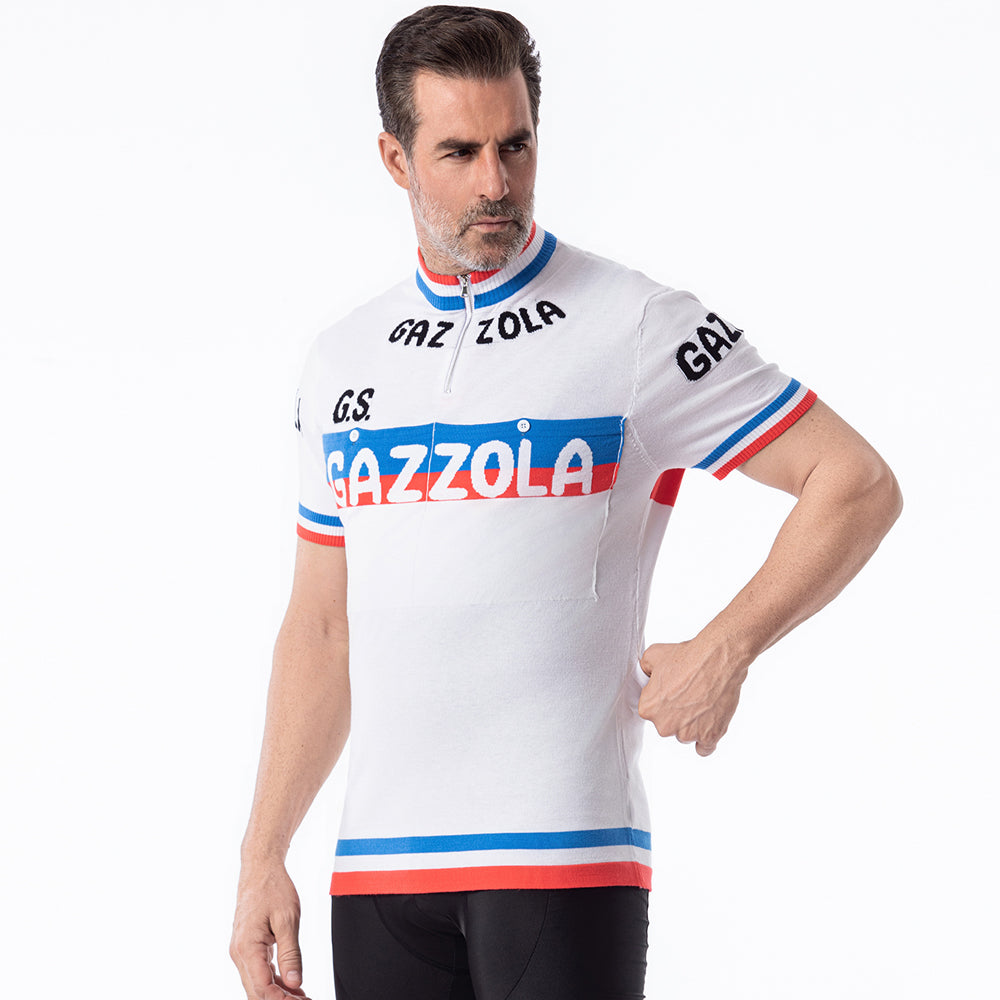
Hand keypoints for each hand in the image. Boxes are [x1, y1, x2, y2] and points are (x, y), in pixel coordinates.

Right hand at [230, 862, 309, 999]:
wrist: (260, 869)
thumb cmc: (273, 888)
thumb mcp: (288, 920)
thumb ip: (291, 953)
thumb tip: (295, 983)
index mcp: (247, 948)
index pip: (262, 987)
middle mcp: (239, 953)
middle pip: (257, 991)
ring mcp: (241, 951)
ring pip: (257, 983)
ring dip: (277, 994)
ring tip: (302, 997)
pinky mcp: (247, 947)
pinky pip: (259, 971)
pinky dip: (274, 981)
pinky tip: (292, 987)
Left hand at [638, 640, 748, 755]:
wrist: (717, 659)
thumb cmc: (687, 657)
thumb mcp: (653, 655)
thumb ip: (643, 670)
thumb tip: (645, 674)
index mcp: (648, 709)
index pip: (651, 710)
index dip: (661, 698)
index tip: (671, 690)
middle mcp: (665, 726)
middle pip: (667, 725)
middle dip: (675, 712)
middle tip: (687, 693)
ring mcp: (688, 734)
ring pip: (686, 734)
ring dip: (692, 723)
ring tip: (701, 700)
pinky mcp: (710, 736)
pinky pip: (704, 748)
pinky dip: (706, 740)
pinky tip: (707, 727)